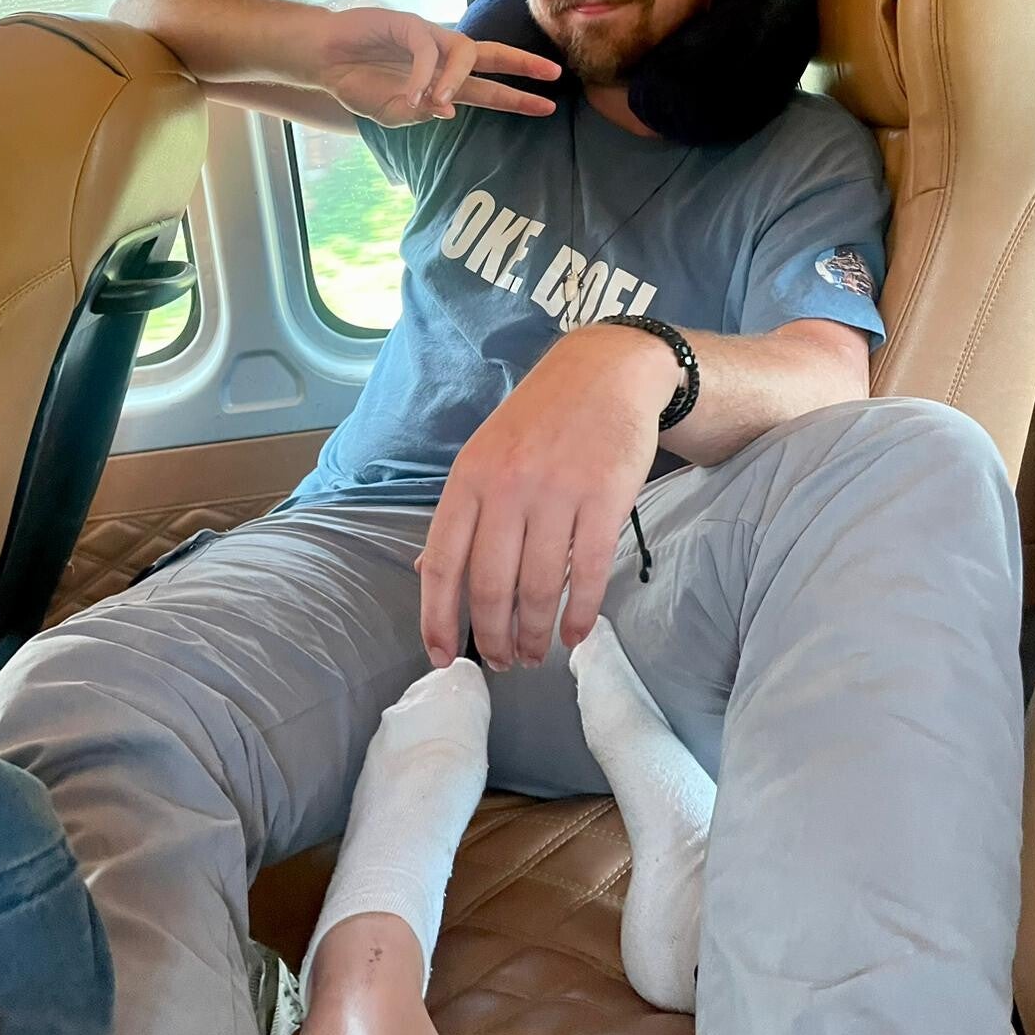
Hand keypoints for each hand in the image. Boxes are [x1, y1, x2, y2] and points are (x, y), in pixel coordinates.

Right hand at [317, 7, 560, 125]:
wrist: (323, 58)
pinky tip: (411, 94)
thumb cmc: (357, 83)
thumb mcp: (388, 113)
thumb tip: (448, 112)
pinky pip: (426, 49)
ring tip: (441, 101)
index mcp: (442, 82)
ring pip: (463, 51)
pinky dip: (422, 74)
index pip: (488, 88)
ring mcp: (427, 38)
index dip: (516, 97)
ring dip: (455, 79)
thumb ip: (417, 115)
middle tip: (553, 75)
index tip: (546, 106)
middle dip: (523, 65)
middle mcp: (442, 57)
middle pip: (492, 56)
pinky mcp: (407, 24)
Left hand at [416, 326, 678, 670]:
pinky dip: (580, 614)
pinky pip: (589, 573)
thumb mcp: (485, 454)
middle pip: (491, 586)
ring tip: (534, 654)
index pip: (443, 562)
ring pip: (539, 587)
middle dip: (493, 638)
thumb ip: (462, 514)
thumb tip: (429, 572)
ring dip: (535, 634)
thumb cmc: (540, 419)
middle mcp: (508, 486)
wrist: (605, 372)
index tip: (442, 657)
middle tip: (501, 662)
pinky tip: (575, 634)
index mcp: (469, 477)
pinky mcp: (605, 498)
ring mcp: (558, 492)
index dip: (438, 618)